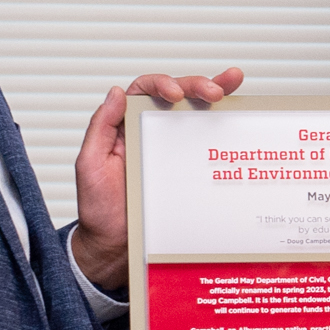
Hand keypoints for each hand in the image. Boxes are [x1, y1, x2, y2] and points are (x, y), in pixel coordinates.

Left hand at [72, 66, 244, 287]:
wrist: (116, 246)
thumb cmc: (100, 209)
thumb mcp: (90, 165)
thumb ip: (101, 127)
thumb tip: (116, 93)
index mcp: (126, 127)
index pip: (145, 91)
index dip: (162, 84)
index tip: (175, 94)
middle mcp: (151, 132)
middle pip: (178, 96)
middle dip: (198, 85)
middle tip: (215, 91)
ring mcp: (172, 149)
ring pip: (196, 113)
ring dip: (217, 93)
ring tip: (232, 82)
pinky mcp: (188, 169)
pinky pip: (206, 143)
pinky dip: (224, 127)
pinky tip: (239, 114)